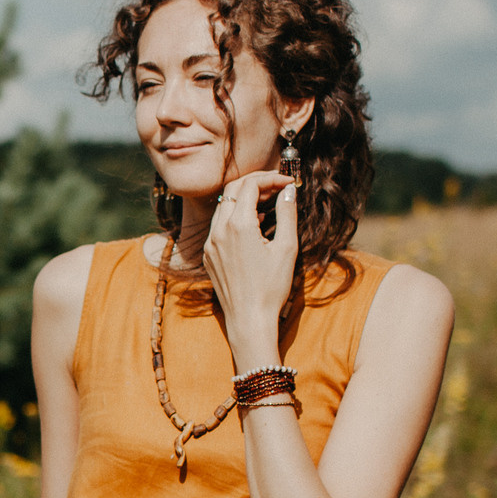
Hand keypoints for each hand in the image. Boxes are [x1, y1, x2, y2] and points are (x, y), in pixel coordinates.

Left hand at [202, 171, 299, 363]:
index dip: (271, 178)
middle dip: (256, 183)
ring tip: (268, 203)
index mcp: (239, 226)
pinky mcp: (208, 255)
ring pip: (223, 206)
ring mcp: (210, 243)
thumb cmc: (271, 287)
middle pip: (232, 190)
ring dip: (244, 199)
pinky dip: (235, 216)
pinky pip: (219, 225)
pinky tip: (254, 224)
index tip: (289, 183)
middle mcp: (219, 231)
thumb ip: (287, 213)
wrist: (249, 319)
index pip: (250, 185)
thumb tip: (288, 191)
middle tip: (278, 187)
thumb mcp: (287, 248)